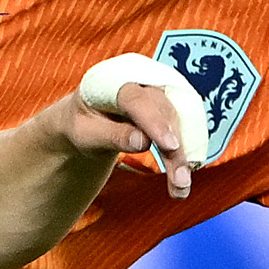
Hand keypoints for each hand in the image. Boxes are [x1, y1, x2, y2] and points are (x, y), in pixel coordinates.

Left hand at [68, 82, 195, 198]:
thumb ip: (112, 135)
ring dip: (183, 156)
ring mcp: (159, 91)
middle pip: (163, 112)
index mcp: (112, 79)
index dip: (155, 122)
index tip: (171, 146)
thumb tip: (144, 142)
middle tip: (180, 182)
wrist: (89, 118)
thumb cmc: (82, 123)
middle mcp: (141, 80)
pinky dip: (185, 154)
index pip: (136, 100)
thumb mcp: (85, 133)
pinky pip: (183, 128)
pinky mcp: (170, 106)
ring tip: (180, 189)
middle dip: (175, 149)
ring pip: (178, 122)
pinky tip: (182, 181)